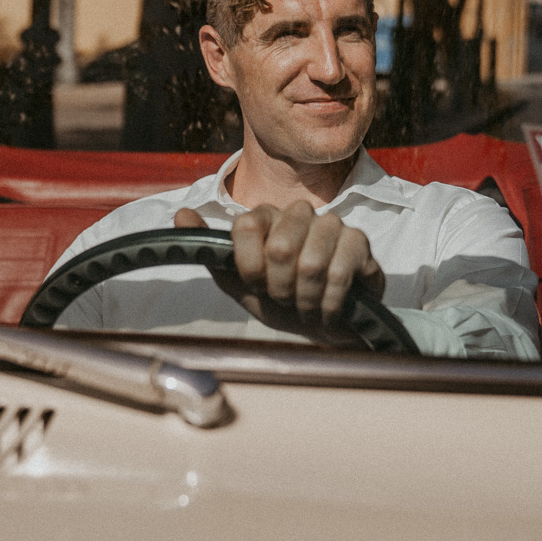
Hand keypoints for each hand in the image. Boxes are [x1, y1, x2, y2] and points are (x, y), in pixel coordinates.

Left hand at [175, 201, 383, 322]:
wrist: (323, 328)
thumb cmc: (281, 303)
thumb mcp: (237, 283)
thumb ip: (210, 251)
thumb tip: (181, 214)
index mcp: (266, 216)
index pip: (244, 225)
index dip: (250, 267)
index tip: (258, 284)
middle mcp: (298, 212)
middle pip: (279, 248)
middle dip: (279, 288)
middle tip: (285, 299)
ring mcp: (332, 224)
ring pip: (310, 264)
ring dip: (305, 299)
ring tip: (307, 306)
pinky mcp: (360, 242)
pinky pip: (340, 273)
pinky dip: (329, 303)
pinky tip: (329, 309)